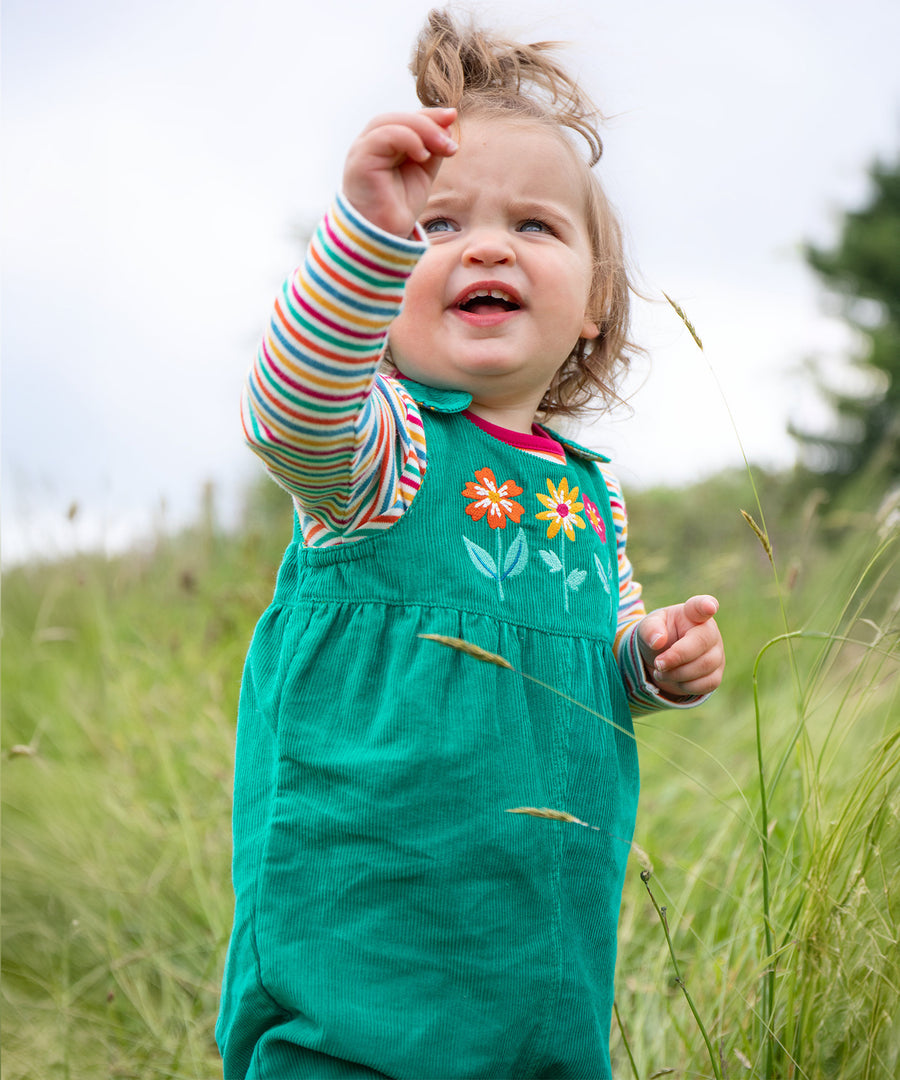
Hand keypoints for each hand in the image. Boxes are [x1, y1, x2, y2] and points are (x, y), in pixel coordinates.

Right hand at [342, 108, 457, 236]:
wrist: (385, 235)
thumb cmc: (399, 207)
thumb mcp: (422, 172)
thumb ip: (431, 149)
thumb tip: (446, 126)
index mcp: (382, 145)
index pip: (405, 120)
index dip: (428, 116)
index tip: (452, 117)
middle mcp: (369, 144)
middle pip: (399, 118)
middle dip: (428, 123)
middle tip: (450, 139)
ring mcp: (362, 150)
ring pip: (391, 123)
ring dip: (422, 130)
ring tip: (443, 148)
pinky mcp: (360, 159)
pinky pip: (385, 136)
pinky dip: (408, 139)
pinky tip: (423, 155)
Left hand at [637, 595, 724, 698]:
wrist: (662, 660)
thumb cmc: (658, 636)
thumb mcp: (647, 628)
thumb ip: (650, 629)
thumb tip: (658, 641)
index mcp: (691, 614)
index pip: (701, 606)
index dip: (707, 605)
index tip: (709, 607)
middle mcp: (709, 631)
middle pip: (701, 643)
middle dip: (676, 657)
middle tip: (658, 663)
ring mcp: (717, 653)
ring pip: (704, 666)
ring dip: (677, 673)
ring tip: (661, 671)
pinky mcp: (716, 674)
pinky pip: (707, 684)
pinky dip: (686, 686)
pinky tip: (675, 680)